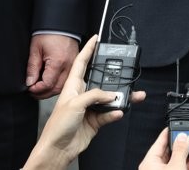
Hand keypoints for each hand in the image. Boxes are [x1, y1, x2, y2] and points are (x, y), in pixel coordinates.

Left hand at [23, 35, 145, 168]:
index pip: (82, 62)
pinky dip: (115, 113)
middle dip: (114, 77)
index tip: (96, 38)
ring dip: (120, 98)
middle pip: (101, 80)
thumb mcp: (75, 104)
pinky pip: (109, 113)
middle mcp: (82, 94)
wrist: (57, 150)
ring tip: (132, 96)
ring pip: (109, 98)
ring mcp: (89, 108)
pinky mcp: (95, 120)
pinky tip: (118, 112)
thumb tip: (111, 94)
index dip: (89, 49)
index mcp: (72, 86)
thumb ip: (94, 95)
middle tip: (125, 72)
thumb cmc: (57, 126)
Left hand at [26, 34, 79, 98]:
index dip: (36, 89)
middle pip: (56, 88)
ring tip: (40, 88)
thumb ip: (32, 67)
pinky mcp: (75, 63)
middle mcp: (68, 66)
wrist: (61, 23)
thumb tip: (29, 82)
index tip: (29, 88)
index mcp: (58, 62)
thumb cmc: (49, 32)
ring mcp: (73, 65)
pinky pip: (67, 79)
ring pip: (63, 86)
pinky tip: (50, 82)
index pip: (47, 84)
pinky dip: (58, 84)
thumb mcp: (36, 49)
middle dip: (43, 93)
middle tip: (33, 91)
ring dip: (51, 90)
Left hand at [138, 128, 188, 169]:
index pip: (159, 141)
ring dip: (183, 155)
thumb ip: (180, 150)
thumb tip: (183, 136)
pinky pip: (174, 168)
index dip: (168, 132)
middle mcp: (152, 167)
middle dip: (178, 145)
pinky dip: (183, 164)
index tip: (175, 125)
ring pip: (172, 161)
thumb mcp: (176, 166)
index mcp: (149, 162)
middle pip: (166, 151)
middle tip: (188, 137)